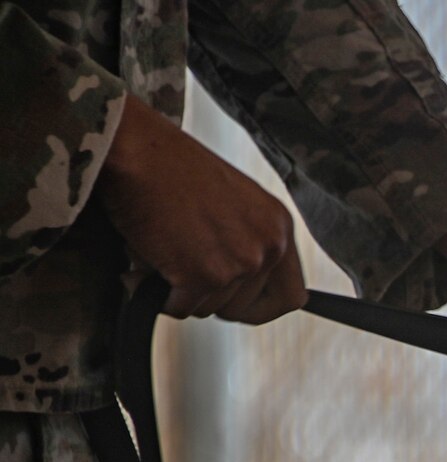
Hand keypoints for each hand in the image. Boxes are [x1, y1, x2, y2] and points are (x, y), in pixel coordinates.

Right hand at [96, 97, 305, 323]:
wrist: (137, 149)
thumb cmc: (172, 168)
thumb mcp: (234, 203)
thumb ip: (248, 241)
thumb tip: (241, 286)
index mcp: (279, 227)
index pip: (292, 297)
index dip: (261, 308)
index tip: (237, 305)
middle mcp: (268, 248)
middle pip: (242, 309)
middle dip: (209, 296)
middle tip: (182, 265)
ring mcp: (238, 263)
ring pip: (208, 309)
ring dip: (180, 289)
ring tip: (163, 249)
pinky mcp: (203, 276)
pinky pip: (179, 308)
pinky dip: (155, 292)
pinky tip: (146, 260)